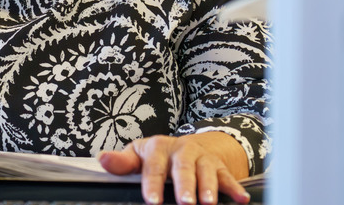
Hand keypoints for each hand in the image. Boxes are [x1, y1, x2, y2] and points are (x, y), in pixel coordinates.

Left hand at [97, 131, 250, 204]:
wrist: (189, 145)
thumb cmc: (157, 156)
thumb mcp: (138, 156)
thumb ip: (122, 162)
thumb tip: (102, 160)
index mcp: (157, 148)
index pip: (153, 167)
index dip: (152, 184)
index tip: (151, 201)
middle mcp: (181, 151)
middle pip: (183, 169)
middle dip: (184, 186)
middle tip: (185, 203)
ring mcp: (202, 158)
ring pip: (206, 172)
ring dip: (209, 188)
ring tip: (208, 203)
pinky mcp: (218, 166)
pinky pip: (228, 177)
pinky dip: (235, 188)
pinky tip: (241, 200)